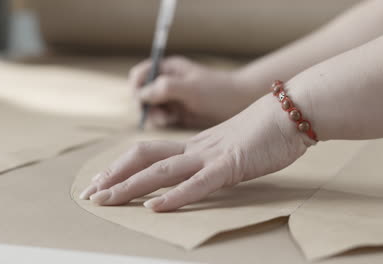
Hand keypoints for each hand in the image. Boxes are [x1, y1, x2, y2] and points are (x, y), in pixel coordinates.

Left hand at [79, 92, 314, 211]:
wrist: (293, 111)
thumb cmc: (267, 129)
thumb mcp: (233, 144)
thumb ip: (215, 156)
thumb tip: (203, 168)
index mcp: (195, 145)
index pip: (148, 153)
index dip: (122, 167)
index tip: (103, 181)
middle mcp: (195, 149)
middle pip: (143, 158)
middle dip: (114, 176)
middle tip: (90, 193)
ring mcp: (211, 156)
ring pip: (161, 170)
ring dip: (130, 186)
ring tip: (105, 200)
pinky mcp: (231, 165)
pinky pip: (197, 183)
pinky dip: (175, 196)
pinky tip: (154, 208)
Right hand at [130, 56, 254, 128]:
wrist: (242, 103)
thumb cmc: (218, 91)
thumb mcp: (191, 88)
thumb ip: (165, 88)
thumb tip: (141, 95)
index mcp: (168, 68)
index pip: (139, 75)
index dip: (137, 88)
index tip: (144, 101)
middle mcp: (167, 82)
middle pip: (141, 94)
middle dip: (146, 105)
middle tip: (161, 114)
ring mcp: (172, 98)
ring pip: (150, 108)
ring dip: (155, 115)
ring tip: (169, 118)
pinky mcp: (179, 113)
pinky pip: (162, 118)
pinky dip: (164, 122)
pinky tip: (175, 121)